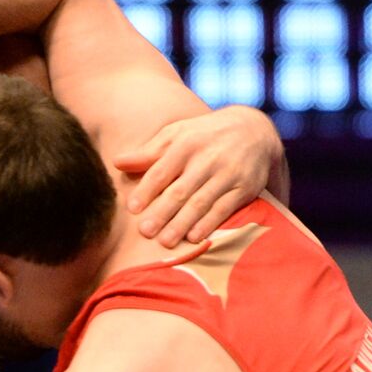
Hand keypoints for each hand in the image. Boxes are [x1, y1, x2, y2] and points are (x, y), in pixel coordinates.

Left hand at [114, 105, 285, 246]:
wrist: (254, 130)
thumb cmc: (204, 136)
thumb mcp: (177, 134)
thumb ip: (149, 152)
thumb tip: (117, 162)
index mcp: (186, 143)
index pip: (162, 170)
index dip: (147, 190)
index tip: (132, 209)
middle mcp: (207, 158)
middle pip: (180, 190)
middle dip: (162, 212)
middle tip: (145, 232)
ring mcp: (227, 173)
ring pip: (201, 202)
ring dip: (182, 223)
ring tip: (165, 241)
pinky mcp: (244, 187)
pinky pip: (224, 208)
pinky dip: (209, 223)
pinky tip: (194, 237)